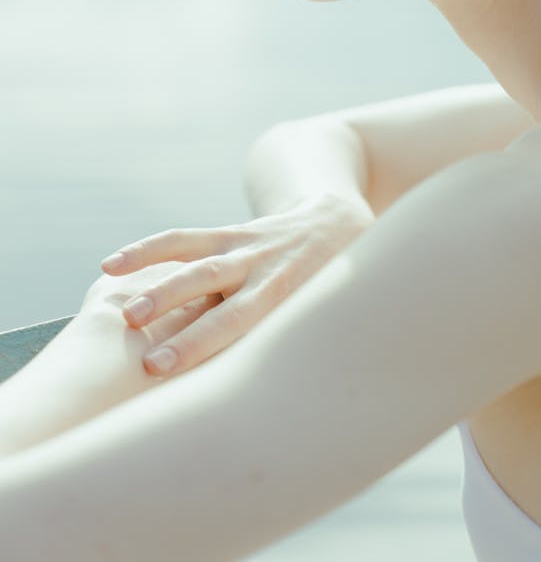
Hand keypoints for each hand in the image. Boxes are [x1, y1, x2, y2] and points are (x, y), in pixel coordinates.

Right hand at [100, 194, 373, 377]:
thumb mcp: (334, 313)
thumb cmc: (335, 285)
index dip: (233, 359)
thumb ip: (309, 346)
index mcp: (295, 297)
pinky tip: (111, 266)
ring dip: (160, 288)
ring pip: (198, 264)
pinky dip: (148, 251)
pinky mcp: (230, 233)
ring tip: (124, 314)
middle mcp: (269, 272)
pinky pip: (184, 240)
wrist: (337, 220)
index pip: (259, 334)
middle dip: (189, 335)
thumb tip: (299, 414)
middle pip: (227, 306)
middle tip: (150, 366)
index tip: (208, 389)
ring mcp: (246, 249)